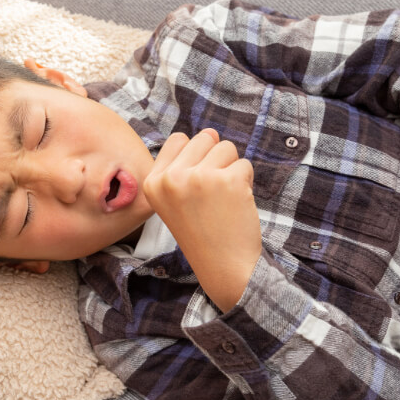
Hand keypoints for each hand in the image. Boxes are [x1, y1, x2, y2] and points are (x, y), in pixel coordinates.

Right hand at [143, 128, 261, 311]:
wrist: (223, 266)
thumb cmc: (202, 232)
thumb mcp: (173, 200)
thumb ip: (182, 166)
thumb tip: (211, 132)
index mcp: (153, 182)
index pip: (178, 139)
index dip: (194, 156)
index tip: (196, 184)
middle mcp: (172, 178)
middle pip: (204, 138)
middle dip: (215, 159)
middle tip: (212, 193)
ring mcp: (199, 178)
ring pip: (227, 148)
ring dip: (231, 169)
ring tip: (224, 198)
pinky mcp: (228, 181)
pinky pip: (244, 165)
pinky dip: (246, 182)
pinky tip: (236, 205)